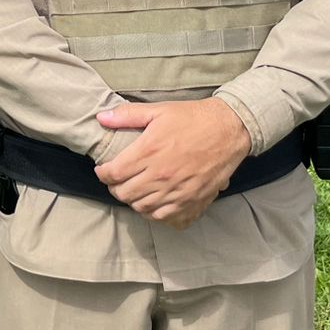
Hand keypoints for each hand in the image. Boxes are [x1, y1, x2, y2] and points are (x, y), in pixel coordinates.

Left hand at [93, 98, 251, 229]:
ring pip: (143, 209)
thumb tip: (101, 118)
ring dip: (133, 201)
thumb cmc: (193, 118)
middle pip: (125, 194)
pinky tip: (154, 203)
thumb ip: (127, 115)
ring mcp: (178, 192)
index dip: (103, 173)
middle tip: (117, 180)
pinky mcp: (193, 201)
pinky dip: (155, 214)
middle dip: (115, 188)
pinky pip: (166, 218)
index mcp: (149, 152)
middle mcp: (161, 176)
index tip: (103, 169)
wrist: (229, 129)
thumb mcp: (158, 110)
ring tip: (134, 191)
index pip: (113, 174)